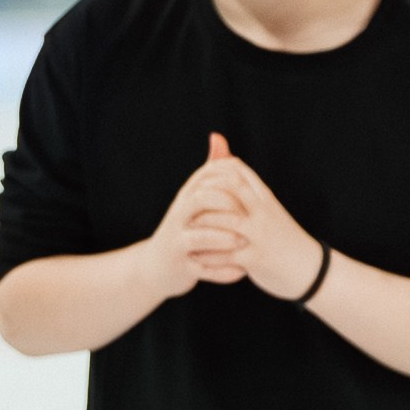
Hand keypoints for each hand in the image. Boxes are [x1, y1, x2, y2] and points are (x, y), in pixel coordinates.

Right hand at [137, 138, 250, 299]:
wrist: (156, 267)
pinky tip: (240, 273)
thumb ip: (209, 170)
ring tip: (243, 242)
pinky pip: (201, 268)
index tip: (254, 190)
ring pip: (199, 236)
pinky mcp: (179, 266)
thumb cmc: (185, 228)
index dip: (233, 179)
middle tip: (251, 216)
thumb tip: (218, 137)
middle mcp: (179, 215)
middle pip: (202, 199)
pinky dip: (221, 272)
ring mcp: (177, 241)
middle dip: (229, 206)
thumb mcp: (195, 198)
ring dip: (224, 238)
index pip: (208, 176)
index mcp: (188, 196)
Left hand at [182, 133, 325, 301]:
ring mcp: (259, 235)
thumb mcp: (270, 211)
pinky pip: (223, 255)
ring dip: (199, 226)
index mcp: (266, 198)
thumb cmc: (285, 239)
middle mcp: (263, 212)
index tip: (197, 182)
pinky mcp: (255, 258)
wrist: (311, 269)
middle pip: (228, 189)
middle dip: (202, 196)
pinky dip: (206, 257)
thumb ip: (249, 192)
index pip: (237, 170)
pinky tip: (193, 258)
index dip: (212, 171)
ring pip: (221, 222)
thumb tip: (229, 164)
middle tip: (184, 206)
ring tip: (183, 232)